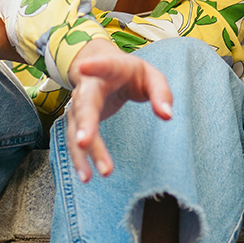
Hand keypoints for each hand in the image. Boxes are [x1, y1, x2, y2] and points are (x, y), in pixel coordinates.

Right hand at [63, 39, 172, 181]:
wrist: (101, 69)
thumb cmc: (130, 74)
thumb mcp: (151, 76)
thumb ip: (161, 93)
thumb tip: (167, 116)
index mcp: (110, 69)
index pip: (104, 65)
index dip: (95, 66)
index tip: (84, 67)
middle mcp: (89, 87)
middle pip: (85, 105)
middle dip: (85, 124)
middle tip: (84, 142)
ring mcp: (79, 105)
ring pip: (77, 128)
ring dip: (82, 151)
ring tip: (88, 175)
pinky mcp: (78, 122)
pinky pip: (76, 141)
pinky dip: (80, 159)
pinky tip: (86, 176)